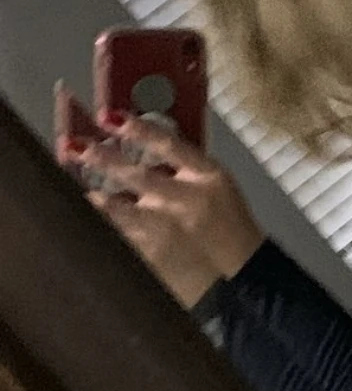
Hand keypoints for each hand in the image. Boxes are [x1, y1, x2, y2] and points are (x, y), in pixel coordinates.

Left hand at [82, 118, 263, 309]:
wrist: (241, 274)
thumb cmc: (227, 225)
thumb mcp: (216, 185)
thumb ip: (181, 164)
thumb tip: (133, 137)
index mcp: (207, 177)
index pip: (168, 144)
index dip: (136, 128)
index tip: (109, 116)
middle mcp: (186, 201)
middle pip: (135, 174)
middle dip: (100, 158)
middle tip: (74, 146)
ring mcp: (167, 230)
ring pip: (117, 210)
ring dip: (92, 197)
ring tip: (72, 187)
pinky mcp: (152, 255)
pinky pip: (117, 236)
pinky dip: (99, 226)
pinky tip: (84, 220)